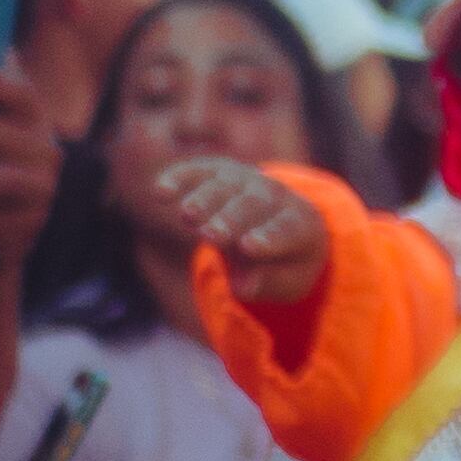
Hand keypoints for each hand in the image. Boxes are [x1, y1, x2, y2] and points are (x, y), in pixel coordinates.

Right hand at [157, 155, 328, 308]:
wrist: (280, 220)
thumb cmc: (284, 259)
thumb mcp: (290, 280)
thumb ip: (271, 283)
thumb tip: (244, 288)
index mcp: (299, 222)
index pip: (286, 229)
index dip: (269, 238)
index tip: (249, 247)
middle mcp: (273, 195)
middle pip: (252, 205)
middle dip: (231, 219)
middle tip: (212, 235)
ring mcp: (244, 180)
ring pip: (224, 186)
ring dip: (205, 200)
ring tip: (187, 216)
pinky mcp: (217, 172)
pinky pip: (198, 172)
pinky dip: (180, 178)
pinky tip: (161, 191)